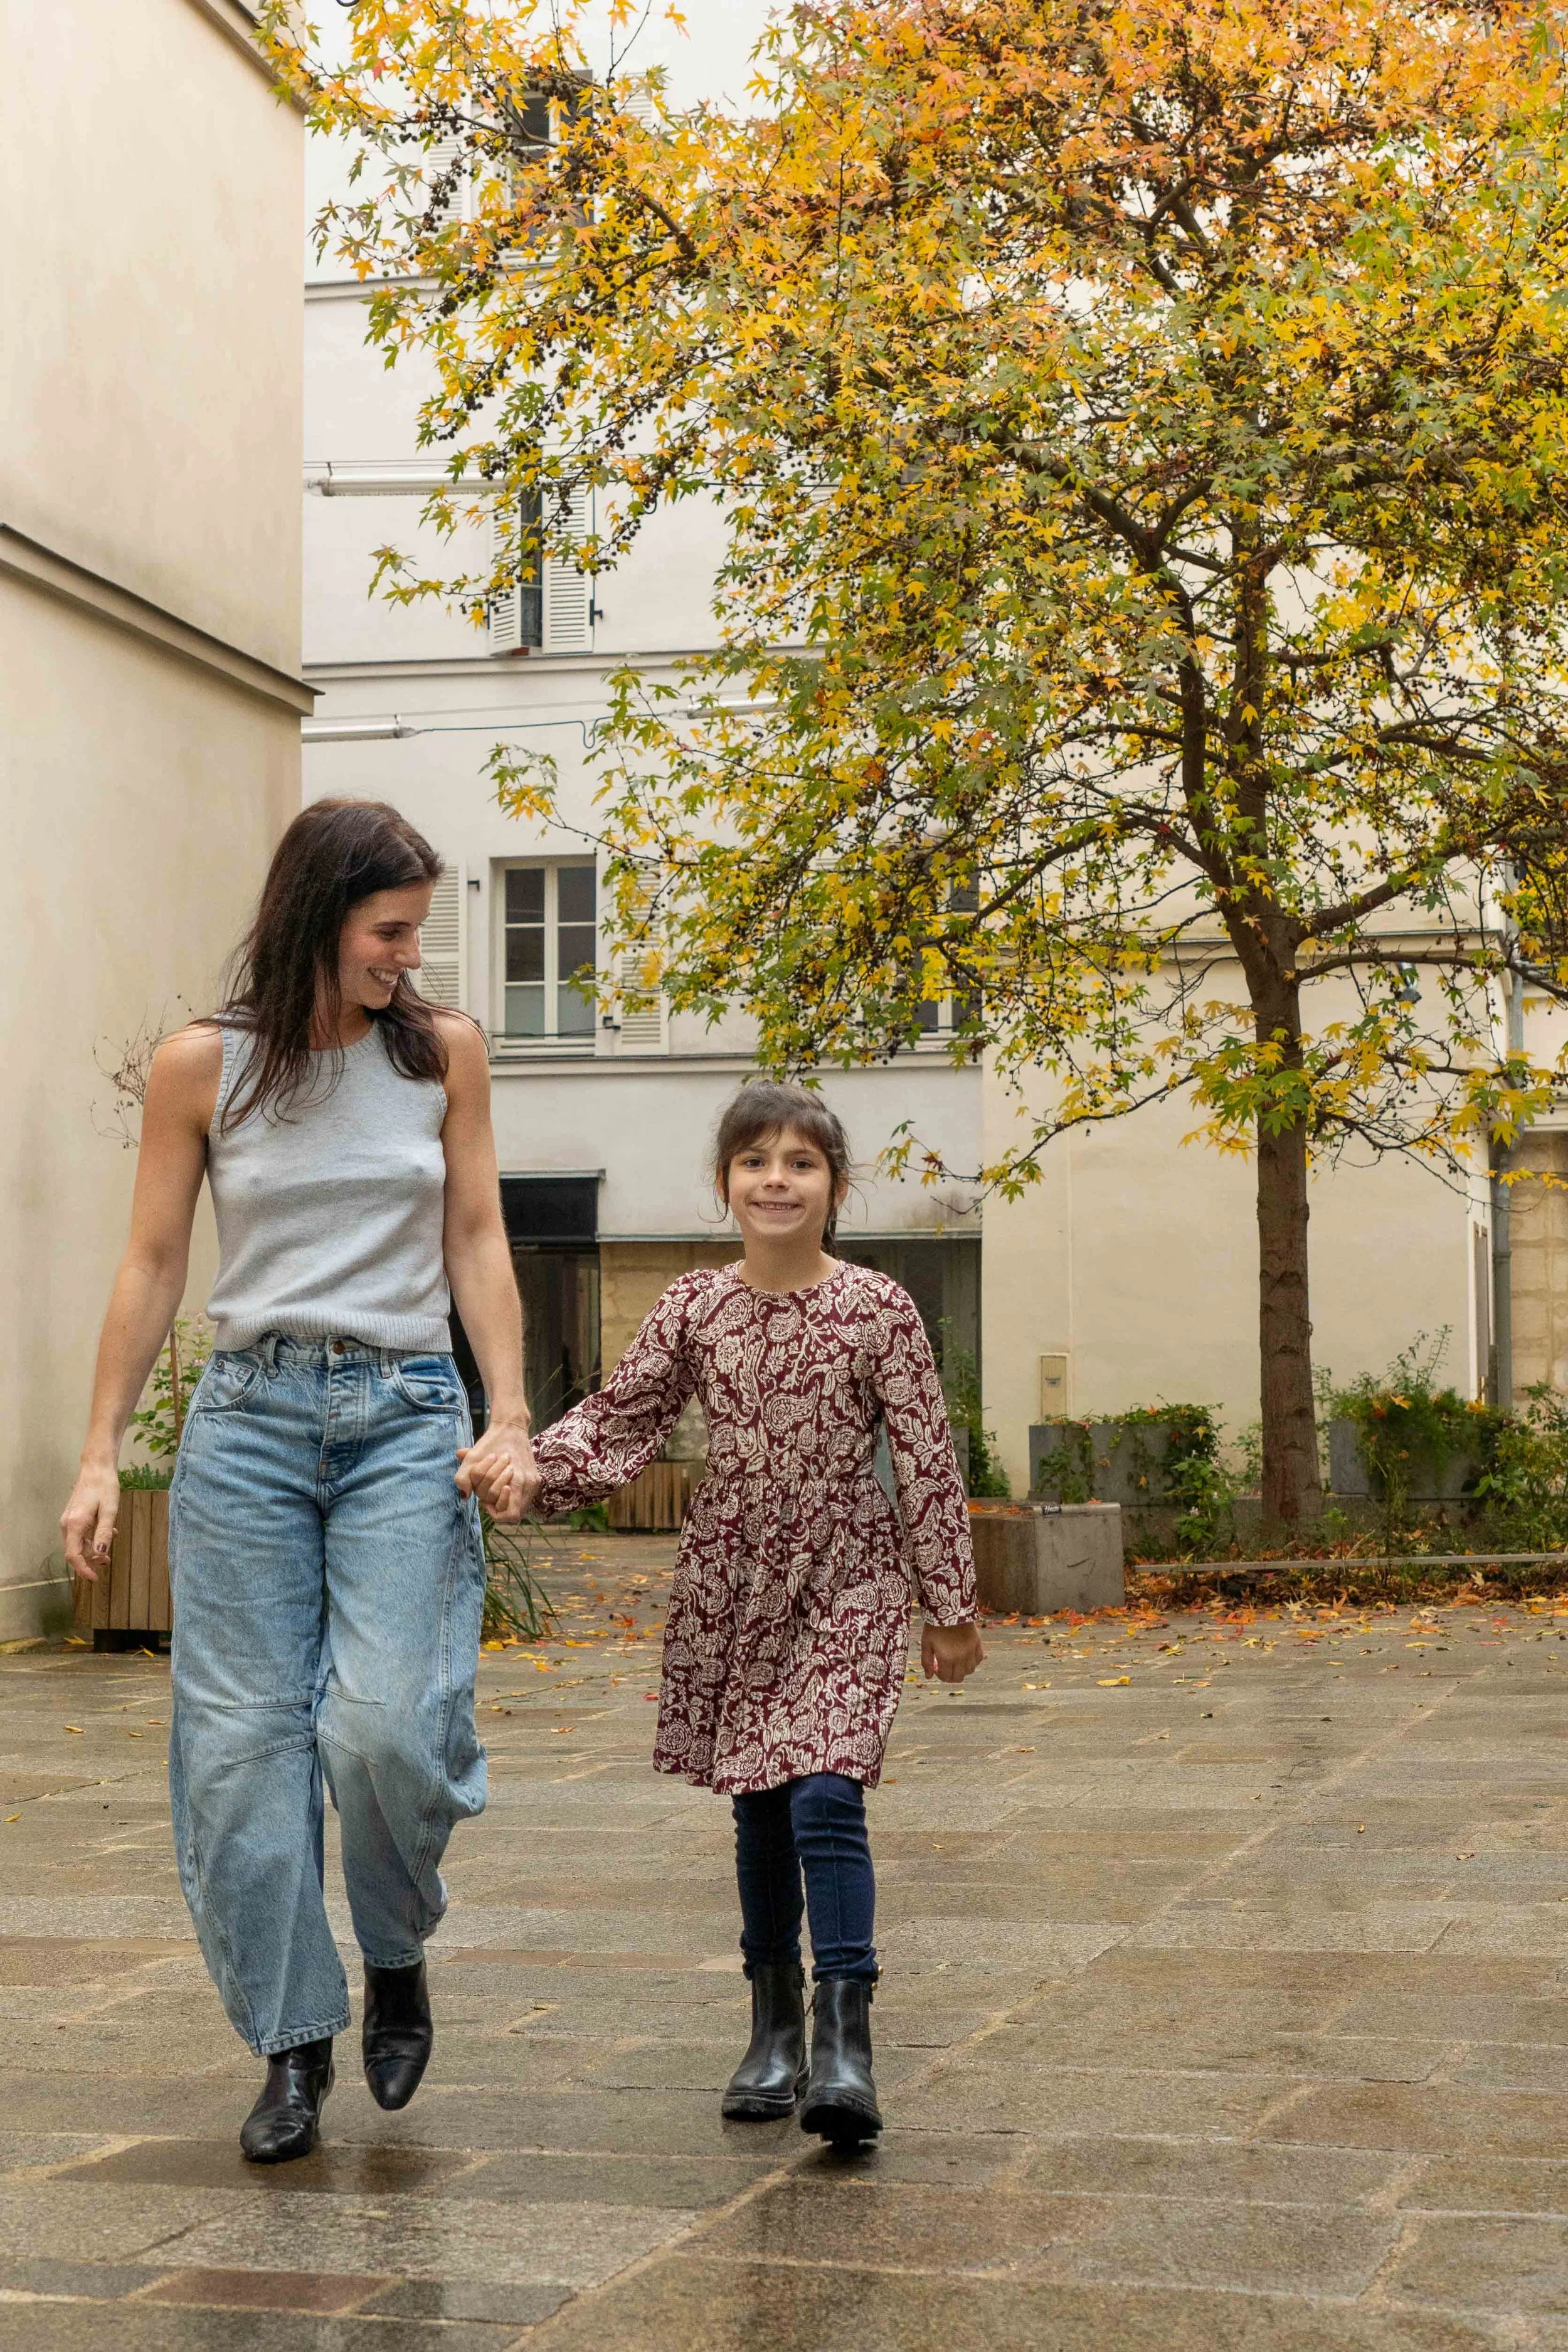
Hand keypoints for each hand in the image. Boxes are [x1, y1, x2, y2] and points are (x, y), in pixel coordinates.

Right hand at [61, 1459, 121, 1583]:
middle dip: (89, 1561)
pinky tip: (107, 1533)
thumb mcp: (109, 1511)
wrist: (96, 1467)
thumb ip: (103, 1534)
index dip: (83, 1569)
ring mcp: (68, 1520)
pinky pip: (79, 1534)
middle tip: (107, 1563)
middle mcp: (67, 1524)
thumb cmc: (104, 1486)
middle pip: (74, 1552)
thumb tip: (99, 1556)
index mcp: (74, 1524)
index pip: (73, 1555)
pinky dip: (91, 1539)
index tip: (94, 1578)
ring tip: (109, 1551)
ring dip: (91, 1550)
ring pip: (77, 1544)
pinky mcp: (72, 1516)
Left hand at [455, 1415, 540, 1524]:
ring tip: (498, 1480)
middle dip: (495, 1498)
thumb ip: (464, 1477)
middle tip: (491, 1483)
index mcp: (517, 1479)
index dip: (494, 1510)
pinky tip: (503, 1481)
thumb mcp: (472, 1457)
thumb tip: (465, 1496)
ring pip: (518, 1506)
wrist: (511, 1427)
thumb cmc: (491, 1442)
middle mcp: (529, 1483)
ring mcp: (533, 1482)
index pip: (510, 1515)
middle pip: (509, 1508)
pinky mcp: (535, 1479)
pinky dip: (511, 1493)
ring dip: (503, 1496)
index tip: (486, 1500)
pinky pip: (522, 1498)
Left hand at [922, 1619, 985, 1683]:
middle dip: (951, 1675)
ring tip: (956, 1661)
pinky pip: (979, 1659)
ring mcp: (970, 1651)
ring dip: (962, 1670)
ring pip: (970, 1670)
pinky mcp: (977, 1643)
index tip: (937, 1667)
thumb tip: (928, 1676)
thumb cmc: (935, 1625)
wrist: (950, 1608)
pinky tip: (966, 1656)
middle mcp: (960, 1657)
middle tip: (946, 1667)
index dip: (940, 1675)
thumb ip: (926, 1661)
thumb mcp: (926, 1642)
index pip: (946, 1677)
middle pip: (958, 1677)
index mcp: (946, 1658)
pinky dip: (973, 1661)